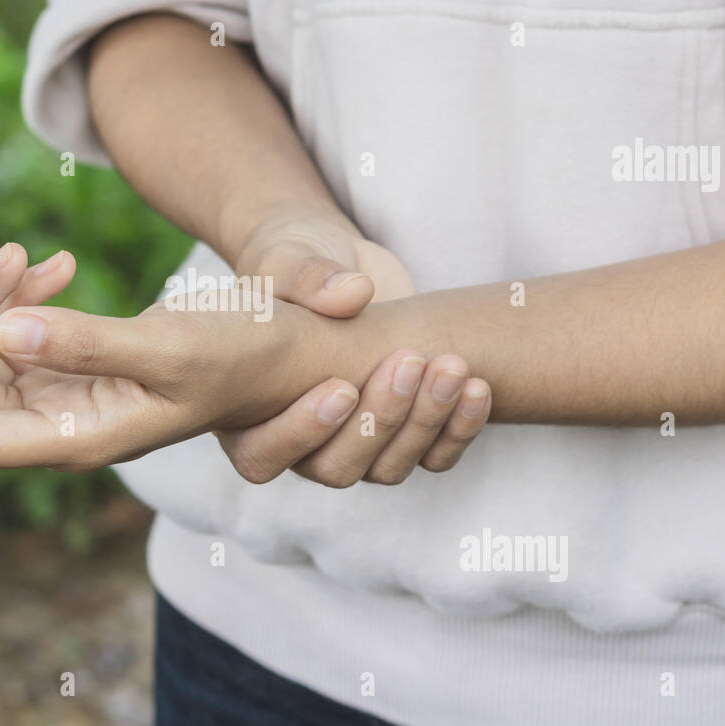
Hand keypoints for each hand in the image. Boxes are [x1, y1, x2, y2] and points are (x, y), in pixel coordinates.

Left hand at [0, 241, 338, 471]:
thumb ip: (88, 345)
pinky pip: (14, 332)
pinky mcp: (68, 366)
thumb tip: (3, 334)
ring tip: (17, 252)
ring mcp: (58, 397)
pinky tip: (54, 265)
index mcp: (75, 441)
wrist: (279, 350)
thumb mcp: (171, 347)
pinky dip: (17, 295)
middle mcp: (56, 427)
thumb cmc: (241, 357)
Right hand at [221, 209, 490, 485]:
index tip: (343, 387)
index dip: (301, 432)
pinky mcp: (402, 434)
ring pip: (388, 467)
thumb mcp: (286, 258)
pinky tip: (478, 388)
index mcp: (246, 414)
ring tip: (454, 367)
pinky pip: (433, 457)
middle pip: (335, 467)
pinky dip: (459, 430)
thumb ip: (304, 277)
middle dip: (380, 420)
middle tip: (411, 361)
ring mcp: (354, 444)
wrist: (338, 263)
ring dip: (425, 423)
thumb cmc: (292, 260)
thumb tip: (350, 295)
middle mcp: (299, 443)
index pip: (263, 455)